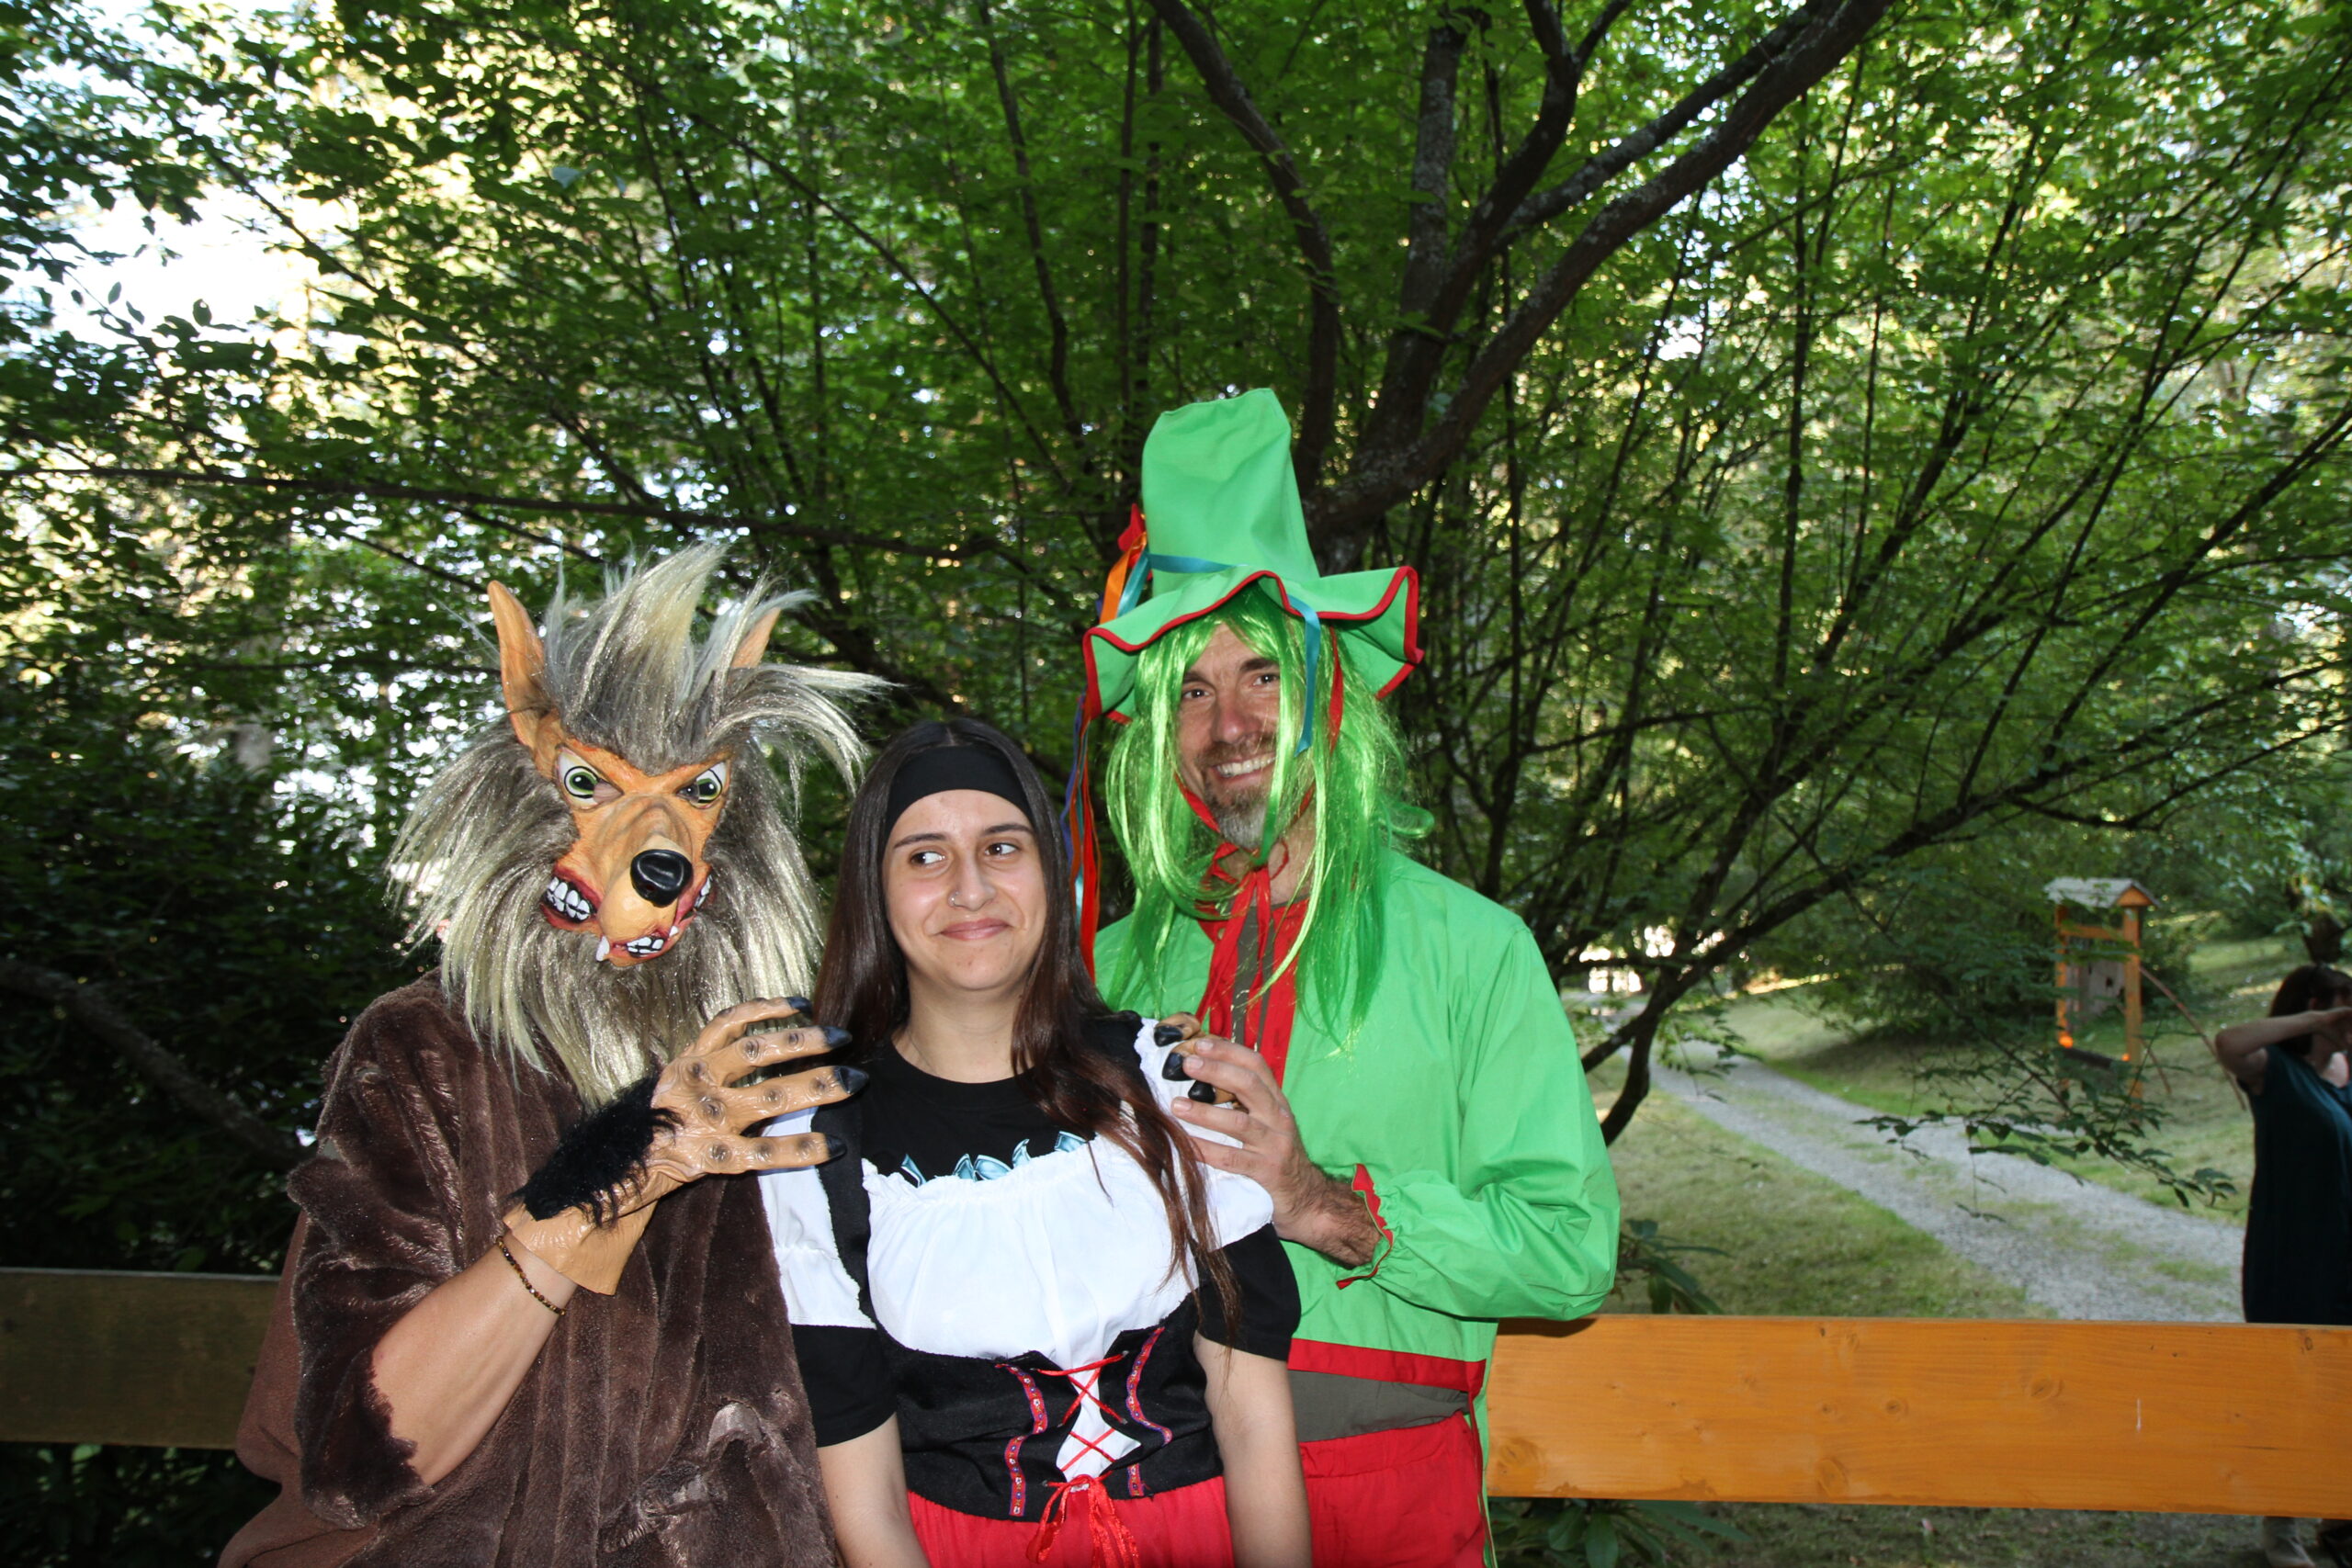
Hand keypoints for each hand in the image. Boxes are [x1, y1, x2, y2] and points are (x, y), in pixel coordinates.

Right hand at [507, 997, 858, 1291]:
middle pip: (759, 1052)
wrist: (608, 1174)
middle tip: (844, 1036)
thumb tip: (760, 1048)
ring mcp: (704, 1120)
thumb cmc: (648, 1128)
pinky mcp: (710, 1159)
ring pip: (770, 1096)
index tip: (803, 1003)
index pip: (730, 1022)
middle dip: (806, 1041)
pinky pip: (764, 1153)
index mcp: (687, 1061)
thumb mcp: (671, 1085)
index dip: (769, 1009)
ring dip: (817, 1086)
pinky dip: (801, 1149)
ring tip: (853, 1080)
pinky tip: (832, 1146)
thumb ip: (707, 1067)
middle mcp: (696, 1082)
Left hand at [1167, 1034, 1378, 1267]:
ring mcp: (1274, 1146)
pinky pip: (1232, 1159)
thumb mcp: (1267, 1122)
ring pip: (1239, 1123)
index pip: (1256, 1066)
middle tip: (1186, 1064)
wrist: (1307, 1199)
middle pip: (1249, 1086)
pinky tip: (1185, 1145)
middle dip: (1216, 1071)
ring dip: (1205, 1112)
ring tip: (1176, 1105)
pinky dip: (1207, 1150)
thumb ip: (1245, 1100)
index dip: (1228, 1051)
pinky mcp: (1266, 1172)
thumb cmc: (1277, 1155)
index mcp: (1276, 1102)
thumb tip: (1204, 1071)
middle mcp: (1278, 1119)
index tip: (1200, 1043)